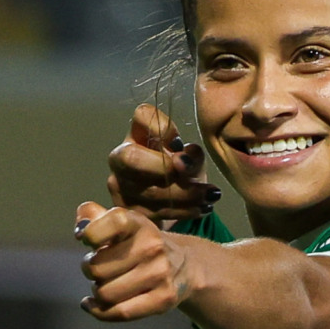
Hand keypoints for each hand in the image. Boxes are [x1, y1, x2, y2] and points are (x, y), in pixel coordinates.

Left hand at [75, 201, 191, 321]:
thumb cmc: (139, 245)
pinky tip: (93, 304)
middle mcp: (152, 246)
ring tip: (107, 284)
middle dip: (91, 270)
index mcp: (139, 223)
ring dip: (99, 291)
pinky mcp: (163, 299)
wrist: (184, 266)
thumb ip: (93, 216)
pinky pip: (119, 312)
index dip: (92, 234)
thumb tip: (80, 231)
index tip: (89, 241)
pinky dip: (99, 311)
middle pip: (97, 268)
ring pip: (105, 293)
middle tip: (101, 268)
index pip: (113, 222)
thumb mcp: (120, 224)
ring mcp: (160, 274)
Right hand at [107, 104, 220, 221]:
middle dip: (165, 167)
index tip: (180, 142)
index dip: (161, 127)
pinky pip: (155, 213)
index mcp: (139, 133)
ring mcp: (119, 185)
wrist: (174, 203)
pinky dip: (183, 211)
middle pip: (132, 157)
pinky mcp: (128, 211)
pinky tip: (202, 208)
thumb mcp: (192, 158)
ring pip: (149, 191)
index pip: (142, 115)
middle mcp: (120, 156)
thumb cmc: (182, 170)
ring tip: (210, 195)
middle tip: (190, 173)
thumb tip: (183, 162)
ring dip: (185, 194)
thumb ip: (192, 155)